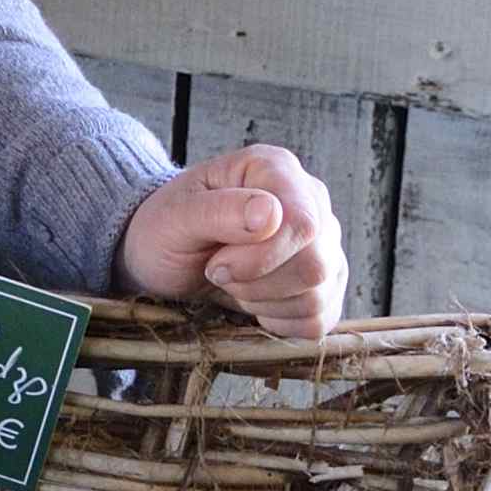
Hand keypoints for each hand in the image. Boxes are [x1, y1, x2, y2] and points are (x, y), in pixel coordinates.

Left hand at [118, 141, 344, 335]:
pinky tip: (254, 300)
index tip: (216, 263)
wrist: (164, 257)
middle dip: (256, 283)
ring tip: (234, 282)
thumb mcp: (175, 216)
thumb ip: (220, 211)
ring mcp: (325, 245)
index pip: (302, 223)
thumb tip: (271, 215)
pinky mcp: (326, 285)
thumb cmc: (167, 229)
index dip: (260, 257)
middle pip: (315, 264)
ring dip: (263, 302)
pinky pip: (318, 320)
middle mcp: (312, 202)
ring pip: (317, 295)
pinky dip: (278, 321)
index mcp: (277, 169)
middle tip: (218, 271)